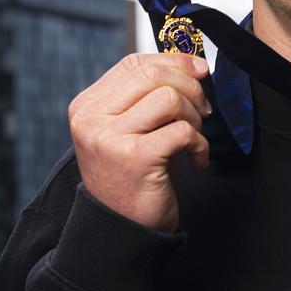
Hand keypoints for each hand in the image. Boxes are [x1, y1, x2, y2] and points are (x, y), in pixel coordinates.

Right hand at [68, 53, 211, 232]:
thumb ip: (149, 96)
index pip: (134, 63)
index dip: (174, 61)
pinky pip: (182, 131)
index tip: (200, 71)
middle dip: (190, 87)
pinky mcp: (134, 159)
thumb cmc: (134, 176)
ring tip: (194, 138)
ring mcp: (110, 138)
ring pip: (169, 98)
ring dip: (194, 116)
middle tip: (203, 110)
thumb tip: (193, 63)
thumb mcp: (132, 129)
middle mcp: (92, 119)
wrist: (121, 229)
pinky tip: (196, 160)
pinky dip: (199, 144)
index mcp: (88, 106)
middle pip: (153, 75)